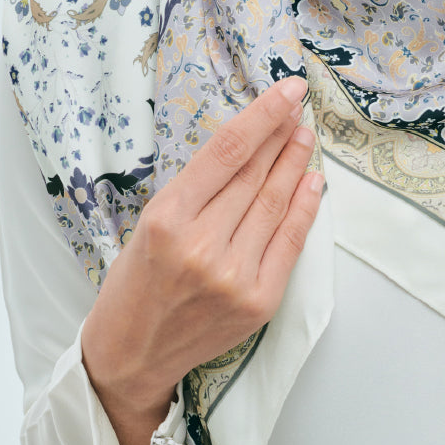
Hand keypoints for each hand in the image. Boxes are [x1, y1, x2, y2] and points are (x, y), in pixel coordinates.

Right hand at [80, 76, 321, 444]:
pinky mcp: (258, 302)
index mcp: (167, 219)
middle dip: (281, 134)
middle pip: (255, 173)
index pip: (228, 150)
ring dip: (296, 163)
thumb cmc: (137, 280)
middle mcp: (202, 246)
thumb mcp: (151, 221)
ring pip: (276, 203)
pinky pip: (291, 242)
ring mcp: (234, 276)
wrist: (131, 355)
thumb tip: (252, 142)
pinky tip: (313, 180)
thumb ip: (199, 187)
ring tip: (304, 137)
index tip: (288, 90)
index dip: (263, 114)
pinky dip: (306, 207)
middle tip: (298, 108)